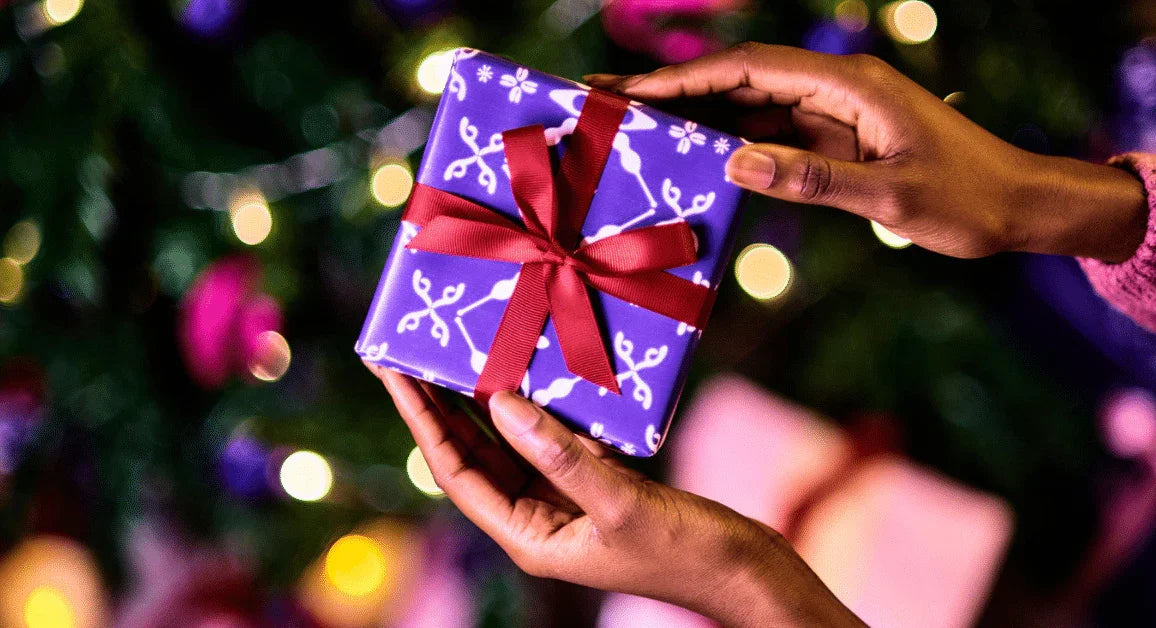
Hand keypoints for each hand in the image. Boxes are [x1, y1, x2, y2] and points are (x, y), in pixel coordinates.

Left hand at [367, 364, 862, 626]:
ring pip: (509, 444)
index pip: (456, 472)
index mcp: (529, 535)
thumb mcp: (619, 502)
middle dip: (439, 406)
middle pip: (472, 454)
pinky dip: (538, 407)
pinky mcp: (596, 483)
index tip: (394, 374)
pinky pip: (552, 439)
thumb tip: (500, 403)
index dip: (423, 422)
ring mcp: (565, 500)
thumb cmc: (684, 550)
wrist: (742, 570)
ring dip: (483, 402)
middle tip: (408, 353)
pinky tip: (530, 373)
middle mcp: (537, 518)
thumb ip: (559, 454)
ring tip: (456, 353)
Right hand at [587, 42, 1147, 261]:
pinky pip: (773, 136)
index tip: (634, 88)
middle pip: (741, 79)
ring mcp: (836, 114)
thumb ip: (812, 179)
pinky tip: (693, 157)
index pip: (752, 69)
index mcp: (851, 85)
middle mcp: (837, 90)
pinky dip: (731, 143)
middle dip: (676, 87)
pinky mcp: (838, 141)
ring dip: (697, 115)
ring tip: (637, 125)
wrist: (1021, 207)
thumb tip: (734, 162)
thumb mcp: (891, 194)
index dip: (689, 76)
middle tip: (613, 98)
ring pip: (751, 107)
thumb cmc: (969, 199)